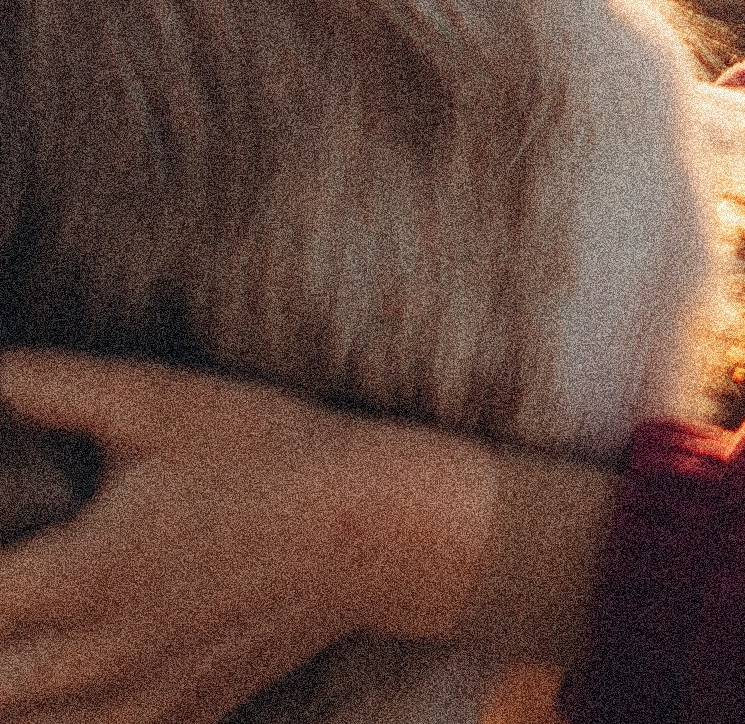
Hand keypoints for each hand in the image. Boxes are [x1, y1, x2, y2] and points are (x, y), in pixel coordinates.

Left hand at [0, 350, 496, 723]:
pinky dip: (52, 714)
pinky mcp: (174, 721)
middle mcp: (100, 660)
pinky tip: (54, 673)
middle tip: (7, 579)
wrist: (375, 528)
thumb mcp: (156, 399)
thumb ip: (52, 386)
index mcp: (84, 576)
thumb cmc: (265, 450)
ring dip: (8, 681)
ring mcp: (138, 705)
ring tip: (21, 626)